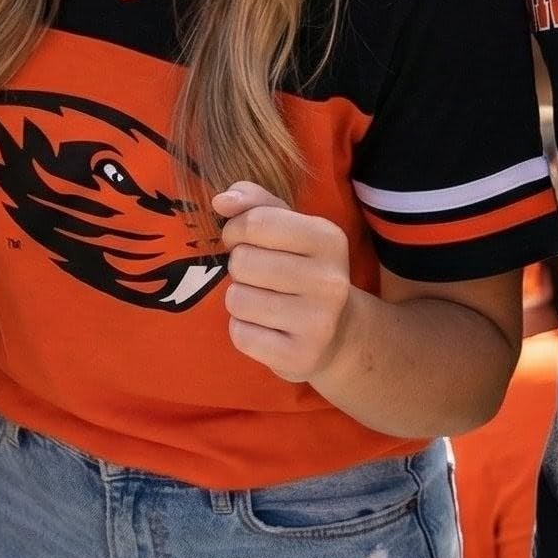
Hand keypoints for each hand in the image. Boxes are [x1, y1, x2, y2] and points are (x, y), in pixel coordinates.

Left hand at [214, 182, 355, 385]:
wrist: (336, 333)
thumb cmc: (300, 266)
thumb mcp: (286, 225)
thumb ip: (253, 201)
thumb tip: (222, 200)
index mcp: (328, 238)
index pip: (256, 222)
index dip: (235, 230)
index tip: (242, 240)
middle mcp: (330, 281)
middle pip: (243, 262)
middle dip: (239, 267)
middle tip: (259, 276)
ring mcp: (318, 322)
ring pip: (237, 299)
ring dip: (239, 299)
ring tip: (263, 301)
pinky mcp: (300, 357)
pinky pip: (241, 335)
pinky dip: (243, 330)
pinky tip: (266, 328)